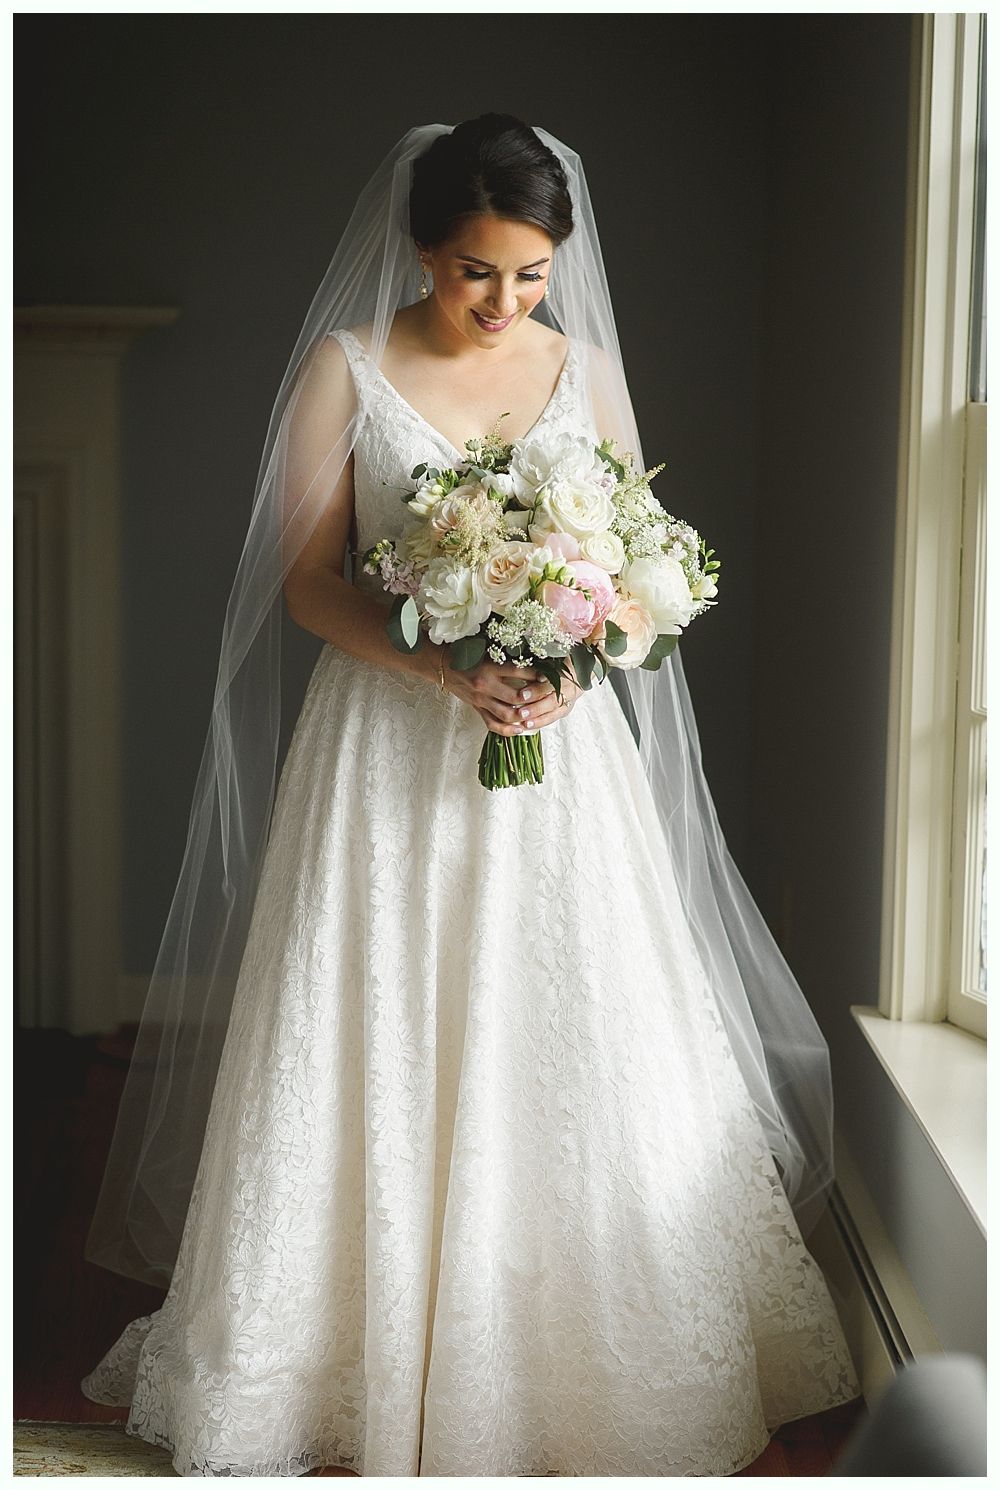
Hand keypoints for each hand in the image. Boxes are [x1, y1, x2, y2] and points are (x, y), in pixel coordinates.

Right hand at [436, 648, 582, 733]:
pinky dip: (508, 730)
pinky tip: (520, 729)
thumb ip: (505, 653)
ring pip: (506, 714)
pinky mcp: (476, 708)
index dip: (536, 673)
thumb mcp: (484, 648)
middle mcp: (485, 685)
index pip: (518, 671)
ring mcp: (480, 700)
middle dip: (534, 698)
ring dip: (524, 716)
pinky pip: (493, 724)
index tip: (550, 673)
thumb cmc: (464, 652)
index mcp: (488, 666)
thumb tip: (531, 654)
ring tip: (537, 713)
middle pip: (516, 697)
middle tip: (547, 696)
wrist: (439, 664)